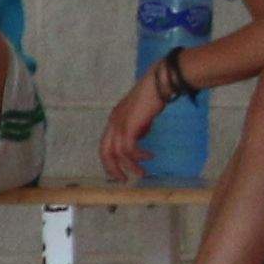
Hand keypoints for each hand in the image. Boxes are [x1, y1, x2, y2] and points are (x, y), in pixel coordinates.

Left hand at [102, 69, 169, 185]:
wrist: (159, 83)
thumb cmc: (154, 96)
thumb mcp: (142, 115)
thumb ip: (138, 127)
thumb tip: (139, 137)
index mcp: (114, 120)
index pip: (106, 144)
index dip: (111, 160)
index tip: (120, 170)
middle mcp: (112, 123)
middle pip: (104, 152)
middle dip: (112, 168)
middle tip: (123, 180)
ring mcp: (119, 124)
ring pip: (117, 153)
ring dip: (130, 166)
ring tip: (142, 173)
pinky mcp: (129, 126)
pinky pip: (128, 148)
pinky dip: (137, 156)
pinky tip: (148, 157)